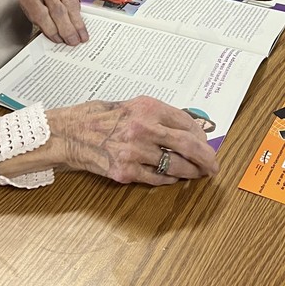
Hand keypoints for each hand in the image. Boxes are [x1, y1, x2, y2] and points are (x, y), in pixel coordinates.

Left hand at [19, 0, 88, 45]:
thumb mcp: (29, 9)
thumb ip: (40, 21)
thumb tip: (56, 36)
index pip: (41, 14)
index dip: (51, 29)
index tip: (58, 39)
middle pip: (58, 10)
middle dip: (67, 28)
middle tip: (72, 41)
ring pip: (70, 5)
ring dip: (77, 23)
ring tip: (81, 36)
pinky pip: (77, 1)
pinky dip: (79, 15)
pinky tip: (81, 25)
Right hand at [46, 96, 219, 184]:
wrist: (70, 133)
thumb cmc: (98, 117)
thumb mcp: (131, 105)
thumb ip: (157, 116)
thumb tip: (185, 129)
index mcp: (147, 108)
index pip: (186, 122)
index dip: (202, 136)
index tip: (206, 143)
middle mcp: (143, 128)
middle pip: (188, 145)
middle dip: (206, 158)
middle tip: (214, 165)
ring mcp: (134, 152)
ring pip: (175, 166)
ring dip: (191, 172)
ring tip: (197, 174)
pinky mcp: (125, 171)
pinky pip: (156, 178)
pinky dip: (169, 179)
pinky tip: (173, 178)